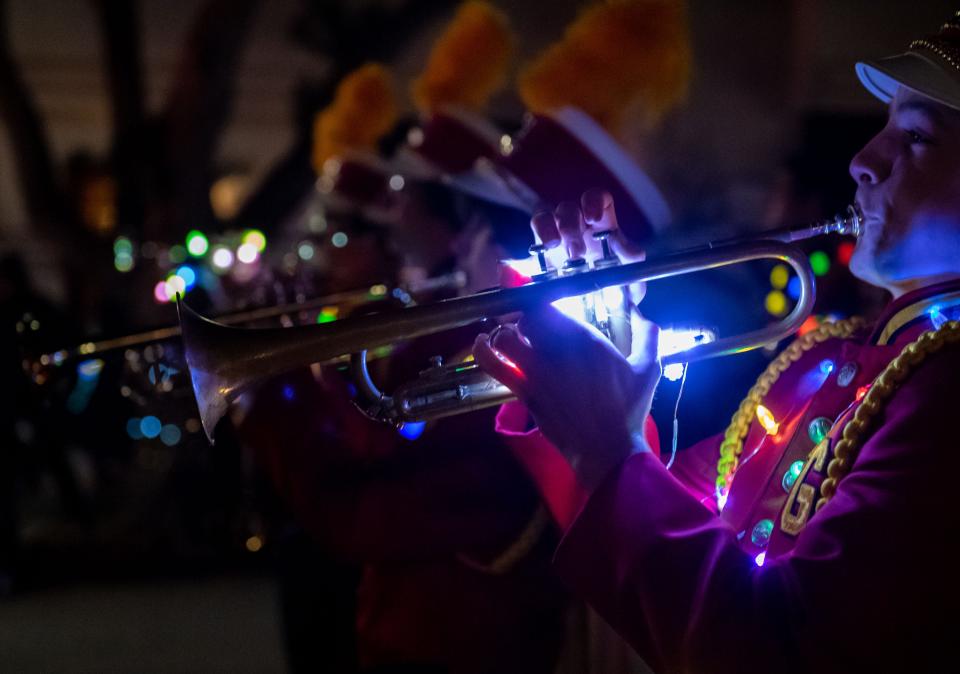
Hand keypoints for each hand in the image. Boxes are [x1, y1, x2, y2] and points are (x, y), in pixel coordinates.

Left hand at [474, 305, 661, 492]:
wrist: (607, 449)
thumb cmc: (628, 410)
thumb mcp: (648, 368)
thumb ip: (647, 335)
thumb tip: (643, 314)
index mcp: (585, 339)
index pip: (550, 302)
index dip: (540, 294)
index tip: (542, 292)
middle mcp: (556, 349)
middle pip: (526, 317)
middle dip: (528, 315)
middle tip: (535, 321)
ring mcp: (536, 371)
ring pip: (505, 336)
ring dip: (506, 331)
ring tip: (514, 334)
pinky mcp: (524, 391)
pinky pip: (494, 365)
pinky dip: (484, 351)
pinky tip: (483, 343)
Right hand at [532, 189, 645, 303]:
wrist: (599, 321)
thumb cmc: (618, 293)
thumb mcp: (633, 283)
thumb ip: (633, 262)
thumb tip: (623, 244)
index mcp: (602, 226)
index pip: (597, 199)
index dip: (594, 201)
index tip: (593, 219)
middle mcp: (577, 228)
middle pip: (567, 208)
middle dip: (570, 226)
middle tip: (576, 254)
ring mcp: (555, 240)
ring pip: (544, 217)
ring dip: (548, 230)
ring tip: (553, 249)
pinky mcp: (538, 258)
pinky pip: (530, 241)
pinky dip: (533, 242)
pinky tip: (539, 256)